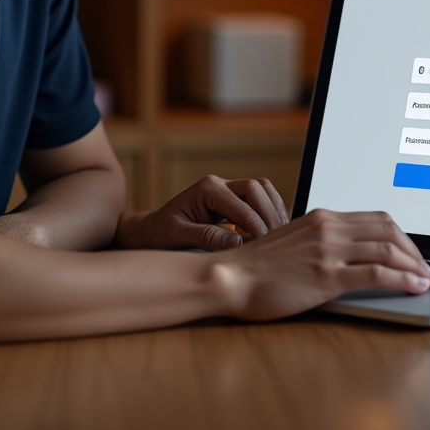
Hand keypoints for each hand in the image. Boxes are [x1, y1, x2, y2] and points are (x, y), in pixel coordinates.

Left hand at [116, 174, 289, 251]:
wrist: (153, 230)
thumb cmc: (161, 233)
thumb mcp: (177, 235)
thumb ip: (206, 237)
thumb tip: (238, 244)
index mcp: (208, 188)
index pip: (243, 203)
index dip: (257, 225)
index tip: (264, 245)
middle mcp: (220, 184)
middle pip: (258, 189)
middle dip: (269, 214)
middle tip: (275, 241)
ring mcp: (228, 190)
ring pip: (263, 190)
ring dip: (273, 211)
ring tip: (277, 237)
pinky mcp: (233, 201)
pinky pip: (260, 200)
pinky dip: (269, 213)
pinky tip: (271, 234)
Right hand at [215, 208, 429, 319]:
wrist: (232, 277)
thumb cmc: (259, 267)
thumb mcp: (294, 243)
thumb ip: (321, 242)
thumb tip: (348, 255)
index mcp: (321, 217)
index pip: (376, 219)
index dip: (403, 237)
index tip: (414, 255)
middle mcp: (328, 227)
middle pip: (389, 229)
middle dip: (415, 251)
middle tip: (428, 270)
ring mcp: (328, 250)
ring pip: (388, 249)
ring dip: (416, 266)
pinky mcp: (326, 275)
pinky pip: (376, 273)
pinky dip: (403, 279)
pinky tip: (416, 287)